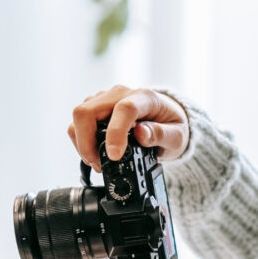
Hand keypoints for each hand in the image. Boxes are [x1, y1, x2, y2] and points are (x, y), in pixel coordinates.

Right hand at [68, 85, 189, 172]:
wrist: (167, 118)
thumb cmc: (172, 125)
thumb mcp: (177, 135)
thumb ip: (162, 134)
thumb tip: (141, 134)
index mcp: (144, 98)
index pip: (124, 109)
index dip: (115, 133)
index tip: (114, 155)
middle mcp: (120, 94)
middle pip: (88, 111)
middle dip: (87, 142)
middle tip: (99, 164)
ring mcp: (105, 99)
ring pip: (80, 116)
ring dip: (82, 143)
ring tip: (98, 163)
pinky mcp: (96, 107)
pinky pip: (79, 122)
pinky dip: (82, 140)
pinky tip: (94, 154)